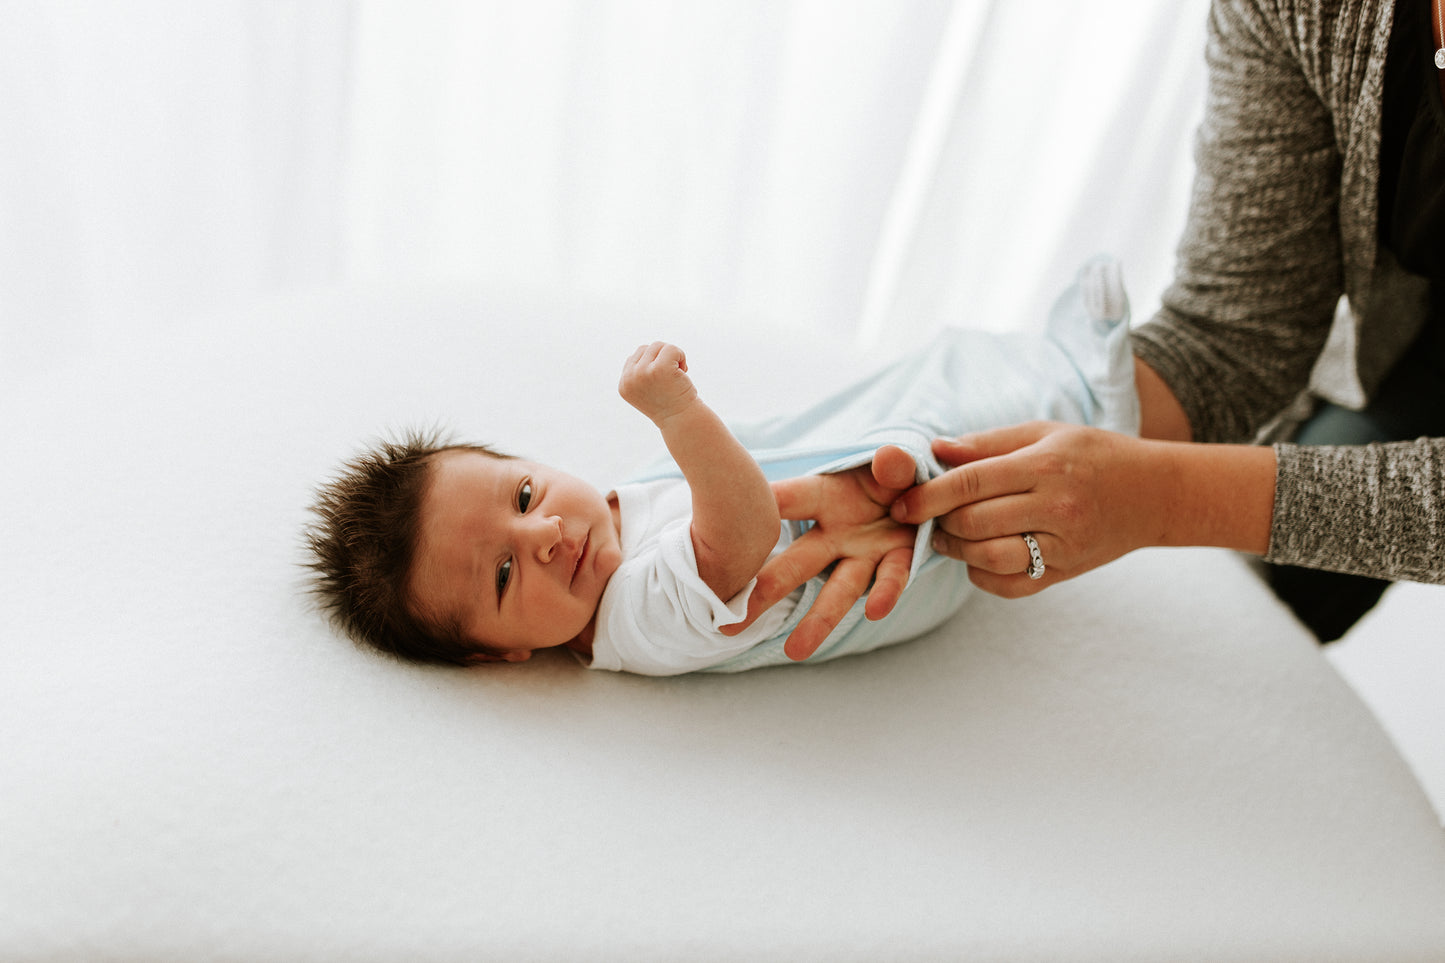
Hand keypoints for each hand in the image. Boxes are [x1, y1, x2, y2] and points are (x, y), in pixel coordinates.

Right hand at [619, 342, 697, 425]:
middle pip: (646, 348)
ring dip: (672, 357)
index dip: (653, 364)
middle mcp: (629, 379)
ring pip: (658, 346)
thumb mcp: (649, 389)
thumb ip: (641, 372)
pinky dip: (681, 356)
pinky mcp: (659, 369)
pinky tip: (684, 371)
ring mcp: (642, 373)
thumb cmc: (670, 405)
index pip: (635, 358)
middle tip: (673, 378)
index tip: (663, 382)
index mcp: (624, 385)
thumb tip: (645, 350)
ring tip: (678, 374)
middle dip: (662, 358)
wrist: (683, 421)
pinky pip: (671, 349)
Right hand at [721, 444, 917, 660]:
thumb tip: (889, 458)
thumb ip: (892, 462)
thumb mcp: (892, 460)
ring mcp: (865, 550)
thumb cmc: (893, 471)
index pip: (785, 502)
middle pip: (797, 563)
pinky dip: (886, 593)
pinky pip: (892, 578)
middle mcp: (837, 530)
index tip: (718, 532)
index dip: (754, 512)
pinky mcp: (897, 560)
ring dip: (819, 619)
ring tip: (795, 652)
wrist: (926, 490)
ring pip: (839, 588)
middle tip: (731, 621)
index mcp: (826, 496)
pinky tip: (874, 613)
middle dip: (765, 590)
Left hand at [891, 421, 1164, 596]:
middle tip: (923, 516)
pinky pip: (1009, 586)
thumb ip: (987, 443)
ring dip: (955, 550)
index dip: (928, 495)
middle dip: (937, 522)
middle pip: (974, 523)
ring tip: (947, 535)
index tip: (901, 502)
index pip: (972, 482)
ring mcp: (1063, 546)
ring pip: (988, 558)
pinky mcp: (1066, 573)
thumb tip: (934, 450)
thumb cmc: (1093, 455)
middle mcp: (1056, 508)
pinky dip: (982, 575)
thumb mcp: (1044, 433)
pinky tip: (978, 556)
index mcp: (1046, 466)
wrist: (1154, 493)